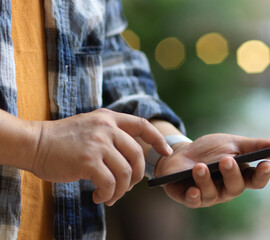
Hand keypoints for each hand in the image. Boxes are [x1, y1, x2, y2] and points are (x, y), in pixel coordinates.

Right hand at [31, 108, 171, 205]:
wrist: (34, 144)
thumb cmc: (61, 141)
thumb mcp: (90, 127)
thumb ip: (111, 135)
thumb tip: (133, 159)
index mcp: (108, 118)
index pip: (142, 125)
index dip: (157, 139)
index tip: (165, 152)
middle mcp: (106, 128)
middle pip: (137, 155)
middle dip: (136, 175)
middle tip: (127, 187)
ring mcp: (98, 143)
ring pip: (125, 172)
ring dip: (121, 190)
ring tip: (109, 196)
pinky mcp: (88, 161)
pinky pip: (110, 183)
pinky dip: (108, 194)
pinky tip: (98, 196)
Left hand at [155, 133, 269, 207]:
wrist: (181, 153)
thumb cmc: (211, 150)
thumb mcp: (233, 143)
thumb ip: (256, 146)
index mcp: (241, 175)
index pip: (257, 180)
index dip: (262, 174)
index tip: (266, 164)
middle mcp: (228, 189)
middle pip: (236, 187)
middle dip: (232, 174)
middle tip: (226, 159)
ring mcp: (210, 195)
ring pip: (213, 193)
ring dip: (206, 180)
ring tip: (200, 167)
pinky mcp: (191, 198)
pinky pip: (194, 201)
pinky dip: (193, 196)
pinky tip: (192, 189)